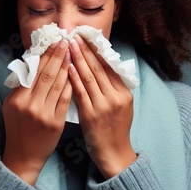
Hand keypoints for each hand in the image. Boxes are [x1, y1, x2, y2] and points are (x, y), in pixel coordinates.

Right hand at [2, 40, 71, 184]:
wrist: (23, 155)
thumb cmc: (16, 128)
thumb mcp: (11, 105)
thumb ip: (21, 86)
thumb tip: (33, 63)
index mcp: (18, 98)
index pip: (34, 71)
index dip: (46, 55)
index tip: (54, 41)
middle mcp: (31, 105)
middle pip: (47, 74)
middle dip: (58, 55)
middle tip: (66, 40)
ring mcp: (44, 114)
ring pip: (59, 84)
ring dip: (67, 66)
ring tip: (73, 53)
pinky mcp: (57, 122)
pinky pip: (66, 99)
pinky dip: (71, 84)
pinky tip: (75, 73)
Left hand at [68, 35, 136, 178]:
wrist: (114, 153)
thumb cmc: (115, 129)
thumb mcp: (122, 105)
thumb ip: (113, 87)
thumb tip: (101, 66)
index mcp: (124, 93)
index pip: (109, 66)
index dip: (96, 50)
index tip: (87, 38)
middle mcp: (115, 97)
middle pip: (98, 68)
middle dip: (85, 50)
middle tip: (75, 36)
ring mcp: (103, 106)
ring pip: (89, 77)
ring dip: (78, 59)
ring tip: (69, 45)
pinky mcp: (91, 115)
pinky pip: (80, 92)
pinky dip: (73, 78)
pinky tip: (66, 67)